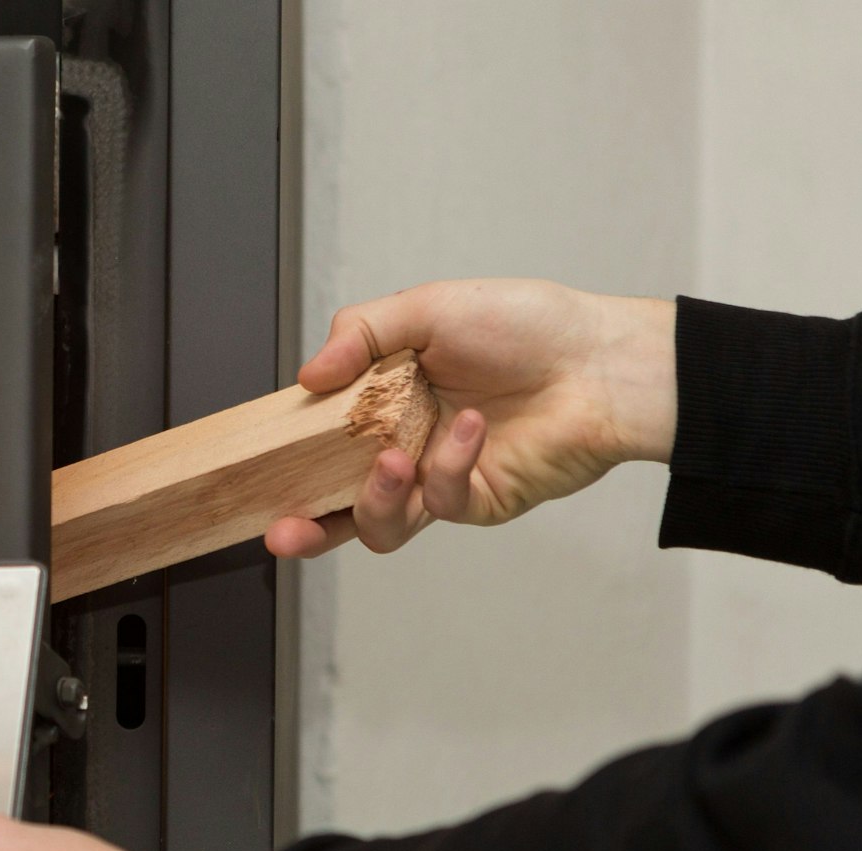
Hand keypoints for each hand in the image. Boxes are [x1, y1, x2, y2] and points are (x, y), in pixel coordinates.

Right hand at [266, 279, 676, 557]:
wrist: (603, 362)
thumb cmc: (528, 326)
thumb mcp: (429, 308)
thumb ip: (360, 334)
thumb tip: (307, 376)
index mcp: (384, 402)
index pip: (321, 441)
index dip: (288, 460)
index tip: (257, 467)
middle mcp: (404, 446)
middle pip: (338, 503)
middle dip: (304, 527)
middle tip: (281, 531)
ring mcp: (438, 479)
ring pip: (381, 523)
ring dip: (373, 498)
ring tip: (389, 461)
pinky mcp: (477, 502)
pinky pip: (440, 501)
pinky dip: (448, 464)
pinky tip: (470, 427)